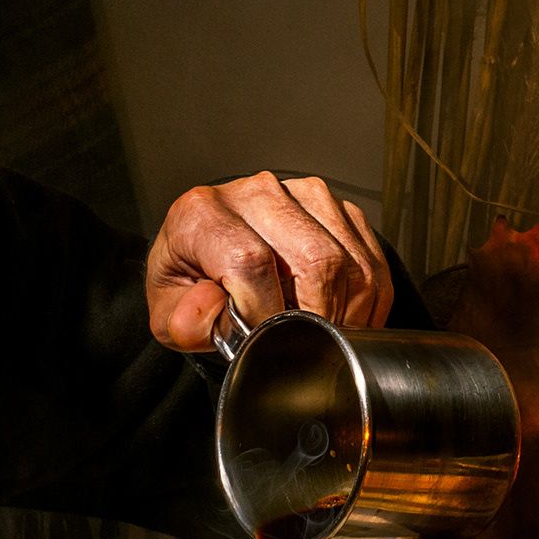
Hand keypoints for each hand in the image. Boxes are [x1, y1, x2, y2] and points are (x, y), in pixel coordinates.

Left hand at [147, 171, 392, 349]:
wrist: (213, 250)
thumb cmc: (193, 280)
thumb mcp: (167, 311)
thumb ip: (183, 320)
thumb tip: (212, 308)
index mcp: (202, 213)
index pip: (250, 261)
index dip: (263, 313)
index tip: (261, 339)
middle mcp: (255, 193)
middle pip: (314, 260)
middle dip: (316, 318)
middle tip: (302, 345)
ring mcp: (303, 194)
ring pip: (349, 262)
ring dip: (347, 313)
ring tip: (322, 334)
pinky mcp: (338, 208)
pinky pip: (371, 259)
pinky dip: (368, 301)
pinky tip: (343, 317)